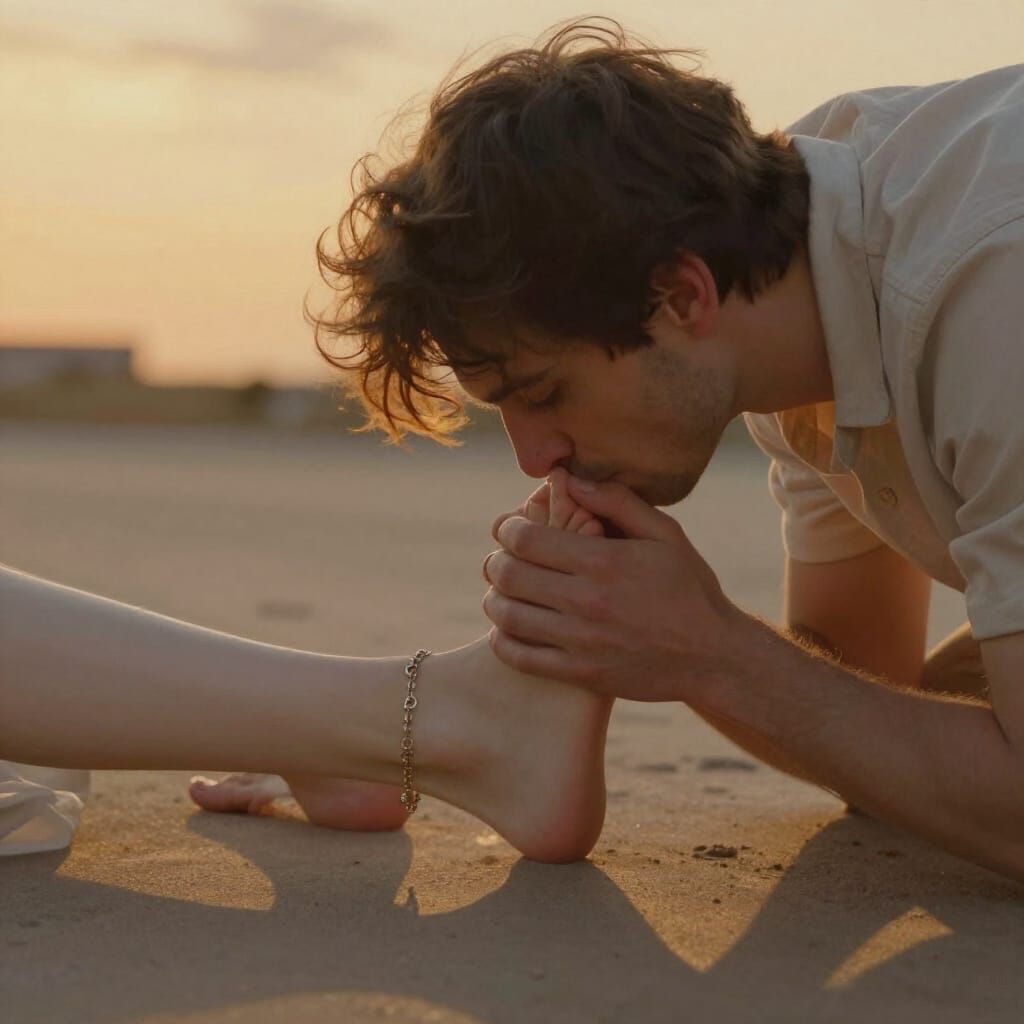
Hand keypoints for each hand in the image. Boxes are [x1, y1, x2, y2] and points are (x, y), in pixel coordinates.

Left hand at [482, 470, 745, 700]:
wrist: (714, 656)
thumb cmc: (689, 588)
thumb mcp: (665, 534)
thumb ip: (616, 501)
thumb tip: (569, 479)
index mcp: (603, 561)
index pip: (527, 539)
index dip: (507, 529)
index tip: (509, 528)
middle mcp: (587, 601)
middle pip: (509, 575)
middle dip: (496, 561)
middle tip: (500, 558)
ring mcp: (581, 641)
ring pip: (507, 616)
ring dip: (495, 599)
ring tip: (503, 591)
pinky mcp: (580, 673)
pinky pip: (519, 657)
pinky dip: (502, 640)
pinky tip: (510, 628)